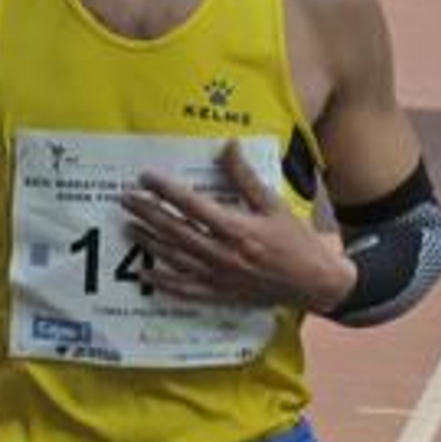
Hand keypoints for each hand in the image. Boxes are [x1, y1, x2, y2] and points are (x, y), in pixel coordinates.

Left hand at [120, 141, 354, 311]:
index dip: (166, 191)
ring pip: (175, 258)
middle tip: (125, 199)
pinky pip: (185, 289)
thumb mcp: (274, 205)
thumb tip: (228, 147)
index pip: (193, 206)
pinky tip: (145, 273)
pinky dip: (163, 282)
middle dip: (148, 213)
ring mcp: (219, 277)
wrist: (315, 283)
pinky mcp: (220, 294)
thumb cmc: (296, 241)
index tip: (146, 178)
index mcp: (238, 229)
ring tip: (130, 226)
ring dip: (150, 242)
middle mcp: (223, 254)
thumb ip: (246, 178)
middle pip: (176, 231)